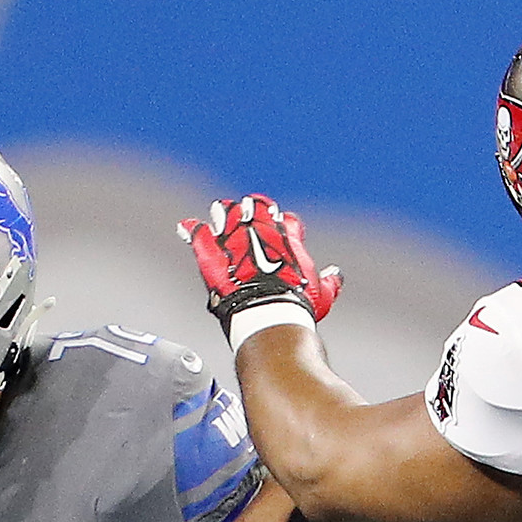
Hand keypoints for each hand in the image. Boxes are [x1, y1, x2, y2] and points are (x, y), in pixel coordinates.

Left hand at [177, 194, 341, 344]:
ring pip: (226, 212)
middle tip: (248, 217)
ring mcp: (234, 237)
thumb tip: (334, 275)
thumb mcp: (321, 294)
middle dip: (252, 211)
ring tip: (220, 213)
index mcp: (288, 236)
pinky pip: (198, 233)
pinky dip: (192, 230)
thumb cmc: (295, 305)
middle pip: (255, 208)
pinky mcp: (213, 251)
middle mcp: (260, 230)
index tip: (281, 231)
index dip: (283, 224)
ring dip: (225, 213)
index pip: (287, 219)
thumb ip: (328, 282)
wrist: (268, 313)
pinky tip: (187, 227)